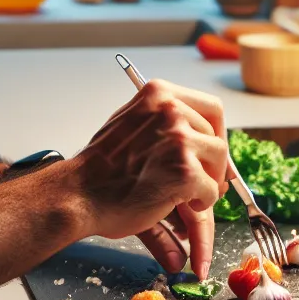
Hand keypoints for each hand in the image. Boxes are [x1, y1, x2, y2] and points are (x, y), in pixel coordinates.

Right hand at [66, 79, 228, 277]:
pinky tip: (182, 206)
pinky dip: (201, 203)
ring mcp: (179, 139)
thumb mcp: (131, 123)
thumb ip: (163, 123)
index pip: (210, 107)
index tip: (212, 150)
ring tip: (189, 195)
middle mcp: (171, 109)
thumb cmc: (101, 166)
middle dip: (214, 162)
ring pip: (218, 160)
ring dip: (208, 182)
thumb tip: (200, 138)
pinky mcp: (184, 171)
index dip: (216, 132)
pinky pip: (210, 189)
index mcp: (158, 93)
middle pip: (216, 135)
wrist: (79, 193)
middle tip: (206, 180)